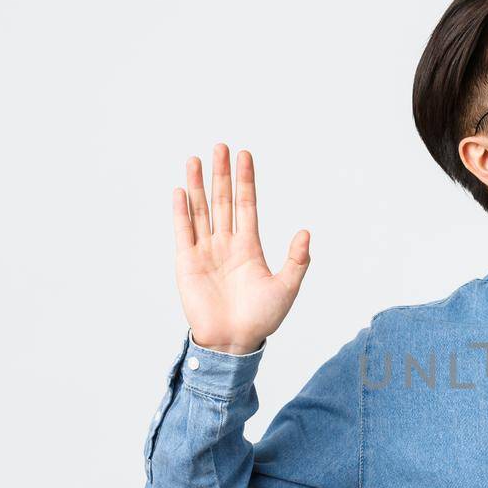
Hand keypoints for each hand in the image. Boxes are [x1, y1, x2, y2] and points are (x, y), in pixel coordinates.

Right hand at [172, 143, 309, 354]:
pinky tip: (180, 190)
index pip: (247, 204)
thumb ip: (297, 260)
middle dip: (221, 174)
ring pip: (201, 210)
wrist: (234, 342)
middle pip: (222, 200)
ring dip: (197, 185)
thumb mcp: (286, 287)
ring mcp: (205, 251)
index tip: (244, 155)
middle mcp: (226, 244)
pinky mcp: (187, 263)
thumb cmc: (261, 319)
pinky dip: (181, 211)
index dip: (246, 181)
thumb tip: (306, 232)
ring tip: (196, 158)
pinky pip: (183, 232)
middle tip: (221, 146)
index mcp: (249, 247)